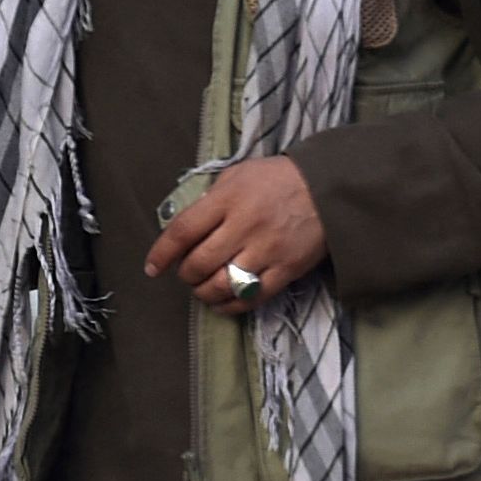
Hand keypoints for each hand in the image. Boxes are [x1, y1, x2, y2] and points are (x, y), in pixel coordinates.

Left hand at [145, 158, 327, 308]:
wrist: (328, 188)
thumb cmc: (277, 179)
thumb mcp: (238, 175)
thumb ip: (211, 199)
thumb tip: (186, 229)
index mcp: (228, 199)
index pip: (184, 231)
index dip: (162, 253)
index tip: (152, 267)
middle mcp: (245, 226)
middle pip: (199, 263)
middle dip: (186, 275)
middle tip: (187, 273)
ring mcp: (267, 250)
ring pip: (222, 285)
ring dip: (204, 293)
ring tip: (203, 289)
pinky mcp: (286, 270)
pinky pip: (251, 298)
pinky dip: (230, 306)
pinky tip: (223, 302)